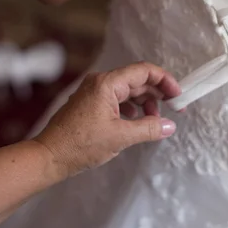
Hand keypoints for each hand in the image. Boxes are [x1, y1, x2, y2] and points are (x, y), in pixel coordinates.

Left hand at [34, 62, 180, 177]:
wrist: (48, 156)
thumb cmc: (79, 145)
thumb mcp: (120, 137)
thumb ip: (148, 128)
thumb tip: (169, 126)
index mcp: (107, 84)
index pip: (143, 71)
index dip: (164, 80)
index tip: (178, 95)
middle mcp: (100, 83)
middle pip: (137, 80)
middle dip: (157, 93)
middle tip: (174, 108)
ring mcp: (94, 93)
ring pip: (128, 90)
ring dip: (145, 102)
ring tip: (155, 119)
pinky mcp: (91, 104)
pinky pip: (118, 99)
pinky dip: (132, 108)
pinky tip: (138, 121)